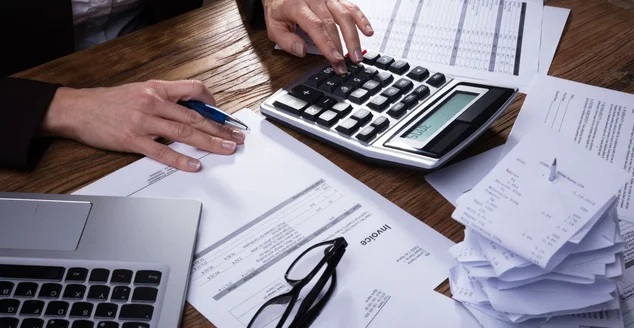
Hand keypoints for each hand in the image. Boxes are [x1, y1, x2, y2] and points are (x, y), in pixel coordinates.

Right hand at [41, 80, 245, 171]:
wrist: (77, 109)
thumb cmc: (109, 102)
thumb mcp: (140, 90)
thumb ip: (166, 99)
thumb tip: (192, 111)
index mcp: (157, 88)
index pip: (194, 90)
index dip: (212, 103)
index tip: (222, 115)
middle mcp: (153, 102)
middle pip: (195, 116)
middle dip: (220, 127)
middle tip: (236, 137)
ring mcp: (144, 122)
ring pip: (184, 132)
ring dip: (209, 142)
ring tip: (226, 148)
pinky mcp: (133, 140)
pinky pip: (162, 151)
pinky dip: (180, 159)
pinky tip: (195, 165)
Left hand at [263, 0, 373, 73]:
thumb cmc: (279, 10)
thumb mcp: (273, 27)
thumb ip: (285, 40)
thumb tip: (301, 51)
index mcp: (296, 6)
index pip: (315, 26)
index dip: (327, 44)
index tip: (335, 58)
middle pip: (332, 23)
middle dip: (341, 46)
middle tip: (346, 65)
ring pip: (344, 16)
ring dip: (353, 37)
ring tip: (357, 55)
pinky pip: (351, 7)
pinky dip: (361, 19)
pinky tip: (368, 32)